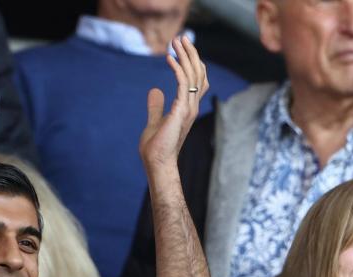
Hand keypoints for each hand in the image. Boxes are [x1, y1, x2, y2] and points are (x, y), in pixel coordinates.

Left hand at [139, 36, 207, 172]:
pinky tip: (169, 58)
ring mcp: (188, 108)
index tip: (181, 48)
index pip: (196, 80)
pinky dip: (178, 69)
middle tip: (181, 38)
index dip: (191, 62)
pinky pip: (183, 84)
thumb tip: (155, 91)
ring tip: (176, 41)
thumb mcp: (154, 121)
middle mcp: (191, 106)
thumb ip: (156, 106)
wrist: (157, 163)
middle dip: (190, 53)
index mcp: (187, 107)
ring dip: (185, 56)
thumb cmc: (156, 148)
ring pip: (193, 75)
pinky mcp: (181, 111)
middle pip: (197, 73)